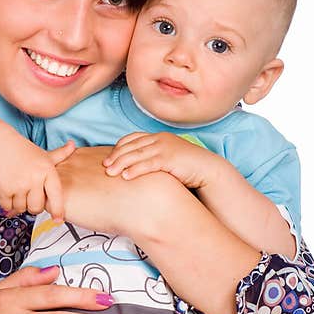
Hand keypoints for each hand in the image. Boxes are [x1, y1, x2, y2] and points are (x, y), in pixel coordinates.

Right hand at [0, 137, 75, 220]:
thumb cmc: (22, 151)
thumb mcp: (43, 154)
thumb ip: (60, 154)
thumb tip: (73, 144)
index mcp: (47, 170)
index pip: (55, 195)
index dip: (57, 210)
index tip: (58, 220)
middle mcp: (35, 178)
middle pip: (37, 207)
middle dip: (32, 206)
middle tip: (28, 196)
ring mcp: (19, 185)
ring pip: (21, 208)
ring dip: (18, 203)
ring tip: (16, 189)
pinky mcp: (4, 190)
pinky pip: (8, 206)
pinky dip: (6, 202)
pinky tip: (7, 190)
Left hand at [103, 132, 222, 188]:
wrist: (208, 170)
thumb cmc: (187, 167)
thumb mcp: (167, 158)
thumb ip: (152, 158)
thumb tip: (134, 167)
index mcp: (158, 137)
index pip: (132, 139)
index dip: (118, 148)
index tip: (108, 158)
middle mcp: (159, 139)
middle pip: (131, 146)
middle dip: (116, 156)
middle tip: (104, 166)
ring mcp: (164, 148)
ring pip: (136, 154)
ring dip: (121, 163)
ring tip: (110, 173)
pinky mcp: (169, 159)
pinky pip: (148, 164)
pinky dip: (135, 170)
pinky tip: (125, 177)